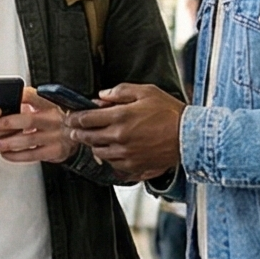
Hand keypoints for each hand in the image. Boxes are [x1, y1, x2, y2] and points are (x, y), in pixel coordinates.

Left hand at [0, 89, 76, 166]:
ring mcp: (55, 136)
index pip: (33, 96)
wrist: (76, 135)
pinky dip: (15, 155)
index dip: (18, 96)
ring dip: (6, 143)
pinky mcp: (54, 151)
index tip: (1, 99)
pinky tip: (5, 153)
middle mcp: (53, 119)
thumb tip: (1, 102)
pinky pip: (31, 155)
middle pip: (28, 120)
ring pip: (27, 140)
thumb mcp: (45, 106)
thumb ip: (27, 103)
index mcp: (49, 104)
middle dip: (7, 123)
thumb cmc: (53, 120)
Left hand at [64, 83, 184, 182]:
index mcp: (120, 117)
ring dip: (93, 144)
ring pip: (98, 152)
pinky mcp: (133, 166)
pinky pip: (112, 164)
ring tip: (93, 138)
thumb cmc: (170, 113)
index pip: (86, 118)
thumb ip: (120, 92)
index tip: (70, 116)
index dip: (74, 117)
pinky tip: (112, 150)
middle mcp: (119, 137)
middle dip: (77, 131)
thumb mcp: (146, 92)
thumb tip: (101, 96)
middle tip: (74, 128)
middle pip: (87, 137)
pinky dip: (109, 157)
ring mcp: (125, 154)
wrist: (189, 137)